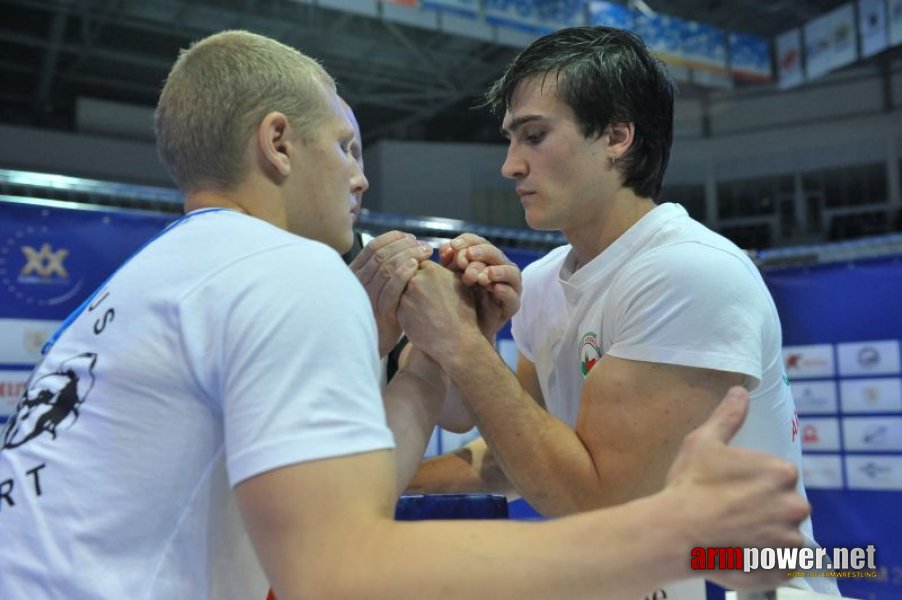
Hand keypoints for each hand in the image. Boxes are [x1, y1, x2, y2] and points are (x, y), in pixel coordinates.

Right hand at [349, 231, 432, 356]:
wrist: (371, 348)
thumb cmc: (377, 315)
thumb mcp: (372, 291)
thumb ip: (379, 271)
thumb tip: (400, 247)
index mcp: (354, 275)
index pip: (372, 247)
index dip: (393, 239)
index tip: (410, 237)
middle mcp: (357, 284)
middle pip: (381, 254)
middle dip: (405, 245)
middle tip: (424, 245)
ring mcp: (368, 298)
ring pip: (387, 267)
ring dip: (409, 254)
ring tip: (426, 252)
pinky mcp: (381, 312)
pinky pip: (392, 288)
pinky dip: (404, 273)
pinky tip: (416, 265)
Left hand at [397, 261, 480, 360]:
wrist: (456, 340)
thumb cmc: (462, 313)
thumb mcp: (460, 285)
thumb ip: (445, 270)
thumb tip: (436, 265)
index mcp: (431, 269)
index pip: (418, 263)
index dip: (423, 273)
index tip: (429, 284)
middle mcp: (415, 279)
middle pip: (407, 275)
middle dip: (413, 283)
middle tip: (425, 297)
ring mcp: (405, 296)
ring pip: (401, 290)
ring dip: (408, 296)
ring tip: (424, 309)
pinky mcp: (398, 312)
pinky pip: (398, 305)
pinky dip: (405, 309)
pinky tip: (418, 317)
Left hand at [439, 234, 521, 339]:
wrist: (459, 335)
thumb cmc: (453, 303)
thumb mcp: (447, 280)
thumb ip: (448, 263)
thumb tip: (445, 247)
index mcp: (482, 260)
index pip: (478, 242)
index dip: (467, 241)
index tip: (453, 247)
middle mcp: (498, 269)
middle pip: (494, 253)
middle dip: (480, 254)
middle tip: (465, 261)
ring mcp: (509, 286)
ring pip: (510, 271)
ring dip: (497, 271)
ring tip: (482, 276)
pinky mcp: (512, 305)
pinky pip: (513, 296)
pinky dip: (505, 290)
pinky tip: (494, 289)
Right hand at [664, 387, 809, 590]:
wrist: (677, 532)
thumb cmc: (691, 484)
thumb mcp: (704, 442)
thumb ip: (728, 416)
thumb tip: (741, 391)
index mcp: (781, 473)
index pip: (779, 475)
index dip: (756, 481)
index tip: (734, 488)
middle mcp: (795, 507)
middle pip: (786, 505)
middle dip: (766, 508)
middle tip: (733, 512)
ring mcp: (789, 542)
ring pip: (785, 536)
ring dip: (767, 536)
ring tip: (735, 536)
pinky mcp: (781, 570)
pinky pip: (781, 566)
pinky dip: (766, 562)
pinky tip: (741, 554)